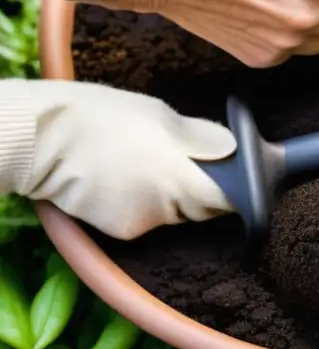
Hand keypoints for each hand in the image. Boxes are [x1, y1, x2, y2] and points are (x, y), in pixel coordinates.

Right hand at [5, 79, 235, 239]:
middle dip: (204, 188)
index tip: (242, 178)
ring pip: (176, 213)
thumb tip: (232, 149)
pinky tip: (125, 181)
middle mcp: (165, 206)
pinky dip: (146, 204)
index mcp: (180, 175)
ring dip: (174, 196)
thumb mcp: (161, 116)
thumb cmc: (106, 117)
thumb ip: (200, 138)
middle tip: (186, 160)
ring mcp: (142, 222)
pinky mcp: (121, 232)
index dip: (239, 189)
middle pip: (203, 207)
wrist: (45, 140)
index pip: (228, 197)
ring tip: (146, 164)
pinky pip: (149, 219)